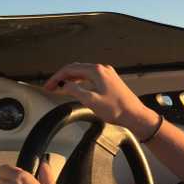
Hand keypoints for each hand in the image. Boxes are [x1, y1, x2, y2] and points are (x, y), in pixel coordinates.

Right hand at [43, 63, 159, 140]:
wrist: (135, 115)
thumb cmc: (117, 109)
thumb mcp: (91, 101)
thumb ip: (75, 91)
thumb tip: (64, 86)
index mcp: (97, 71)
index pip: (70, 69)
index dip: (56, 77)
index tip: (48, 86)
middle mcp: (102, 69)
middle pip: (76, 68)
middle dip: (61, 77)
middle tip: (50, 87)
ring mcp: (107, 74)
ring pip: (83, 72)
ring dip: (70, 78)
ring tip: (60, 87)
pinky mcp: (110, 81)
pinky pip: (90, 76)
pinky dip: (80, 80)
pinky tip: (76, 88)